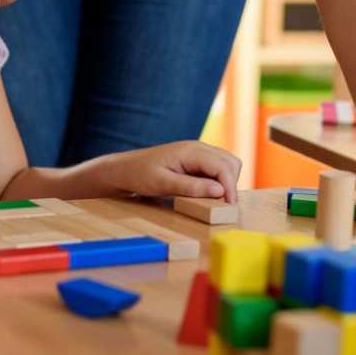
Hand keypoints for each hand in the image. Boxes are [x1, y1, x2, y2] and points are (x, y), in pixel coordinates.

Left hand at [97, 140, 241, 202]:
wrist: (124, 169)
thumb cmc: (139, 175)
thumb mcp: (163, 184)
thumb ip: (191, 187)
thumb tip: (220, 191)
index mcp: (191, 151)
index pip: (222, 166)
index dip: (230, 187)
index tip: (230, 206)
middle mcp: (198, 148)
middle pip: (230, 162)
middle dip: (231, 183)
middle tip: (223, 205)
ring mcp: (197, 153)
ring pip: (227, 164)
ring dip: (227, 181)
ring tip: (217, 200)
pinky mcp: (195, 160)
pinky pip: (216, 168)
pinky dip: (219, 180)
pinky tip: (208, 193)